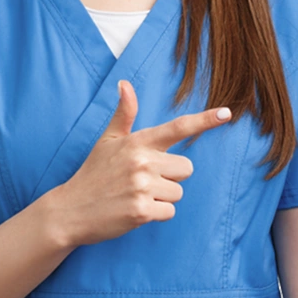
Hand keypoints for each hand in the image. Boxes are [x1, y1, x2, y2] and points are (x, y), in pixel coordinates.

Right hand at [46, 80, 231, 246]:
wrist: (70, 210)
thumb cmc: (93, 173)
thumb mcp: (107, 140)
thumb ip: (123, 114)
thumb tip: (125, 84)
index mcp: (137, 142)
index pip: (177, 127)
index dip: (204, 120)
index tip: (226, 113)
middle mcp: (142, 161)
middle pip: (186, 168)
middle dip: (170, 176)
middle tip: (143, 181)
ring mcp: (142, 186)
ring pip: (178, 192)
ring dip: (162, 198)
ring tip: (136, 196)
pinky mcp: (141, 211)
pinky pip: (169, 212)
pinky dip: (156, 214)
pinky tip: (135, 210)